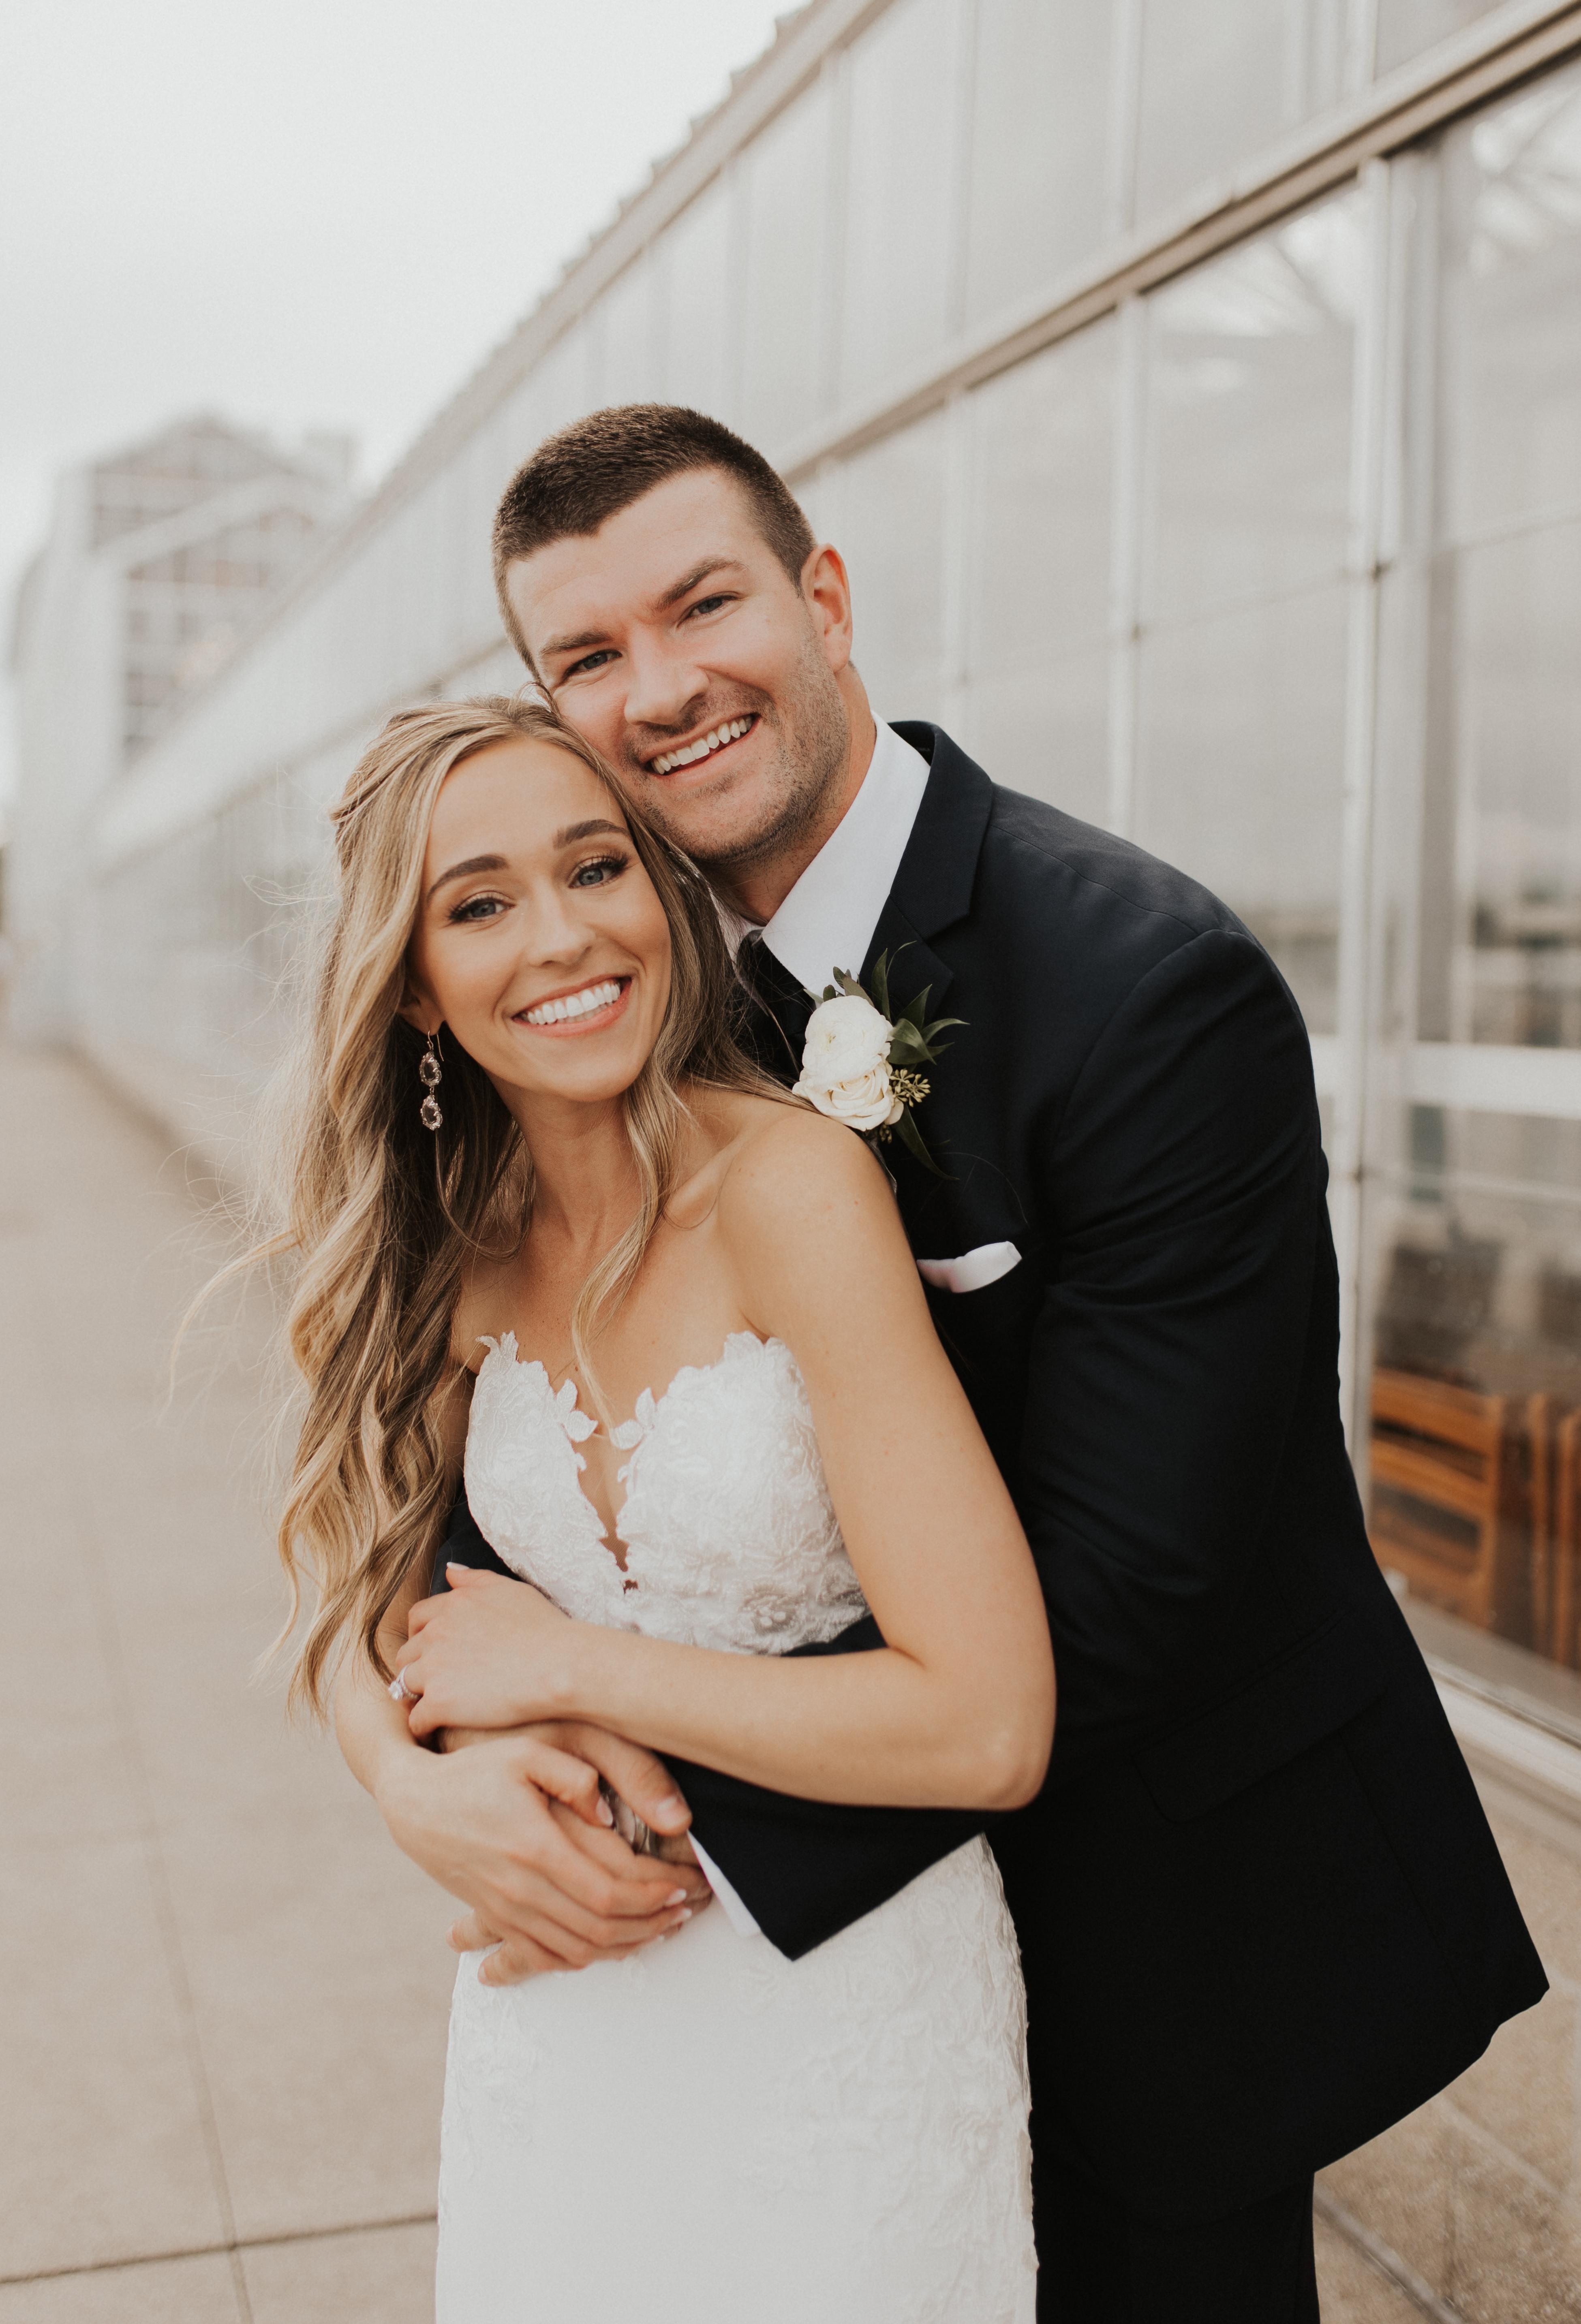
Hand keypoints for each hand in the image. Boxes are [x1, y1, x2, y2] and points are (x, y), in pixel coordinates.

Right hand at [375, 1725, 710, 1975]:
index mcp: (535, 1847)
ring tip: (662, 1926)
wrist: (412, 1801)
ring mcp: (505, 1909)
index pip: (609, 1890)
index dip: (654, 1894)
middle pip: (601, 1927)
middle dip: (652, 1922)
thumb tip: (607, 1812)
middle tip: (687, 1908)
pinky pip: (545, 1955)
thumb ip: (573, 1776)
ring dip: (626, 1944)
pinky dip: (584, 1958)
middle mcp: (521, 1888)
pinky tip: (612, 1944)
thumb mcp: (525, 1752)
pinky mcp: (495, 1917)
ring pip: (577, 1948)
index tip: (685, 1884)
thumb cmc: (473, 1770)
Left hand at [397, 1566, 576, 1737]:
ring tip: (434, 1704)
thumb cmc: (543, 1627)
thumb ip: (475, 1578)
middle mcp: (435, 1634)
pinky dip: (422, 1724)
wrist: (559, 1664)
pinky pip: (415, 1718)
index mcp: (452, 1606)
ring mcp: (434, 1669)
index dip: (422, 1634)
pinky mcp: (439, 1703)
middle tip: (435, 1679)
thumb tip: (450, 1571)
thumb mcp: (510, 1589)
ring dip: (416, 1693)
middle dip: (416, 1664)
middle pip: (406, 1652)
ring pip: (405, 1684)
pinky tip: (435, 1728)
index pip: (417, 1618)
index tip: (433, 1648)